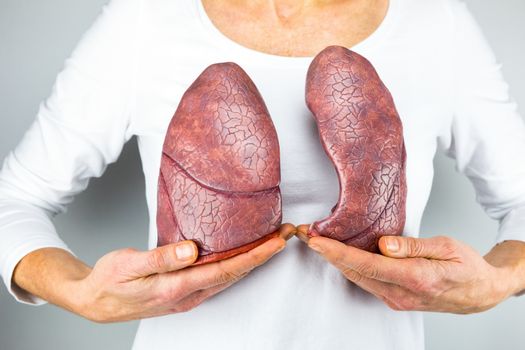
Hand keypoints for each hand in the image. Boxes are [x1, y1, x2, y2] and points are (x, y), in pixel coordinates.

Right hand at [69, 223, 293, 321]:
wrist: (95, 302)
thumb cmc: (109, 280)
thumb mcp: (128, 265)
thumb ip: (161, 258)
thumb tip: (192, 250)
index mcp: (177, 287)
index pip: (226, 270)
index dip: (255, 255)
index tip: (277, 241)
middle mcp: (188, 295)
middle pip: (235, 274)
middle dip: (264, 255)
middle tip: (287, 234)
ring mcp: (188, 297)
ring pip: (230, 278)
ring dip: (253, 260)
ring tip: (273, 242)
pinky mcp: (185, 293)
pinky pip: (218, 279)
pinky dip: (236, 266)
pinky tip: (242, 256)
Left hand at [297, 225, 520, 313]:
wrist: (480, 293)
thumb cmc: (467, 266)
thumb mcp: (446, 247)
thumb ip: (413, 246)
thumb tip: (383, 244)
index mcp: (416, 278)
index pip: (367, 264)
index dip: (337, 253)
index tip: (315, 241)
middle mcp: (401, 294)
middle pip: (354, 272)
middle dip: (326, 253)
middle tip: (304, 233)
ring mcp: (396, 299)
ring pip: (357, 277)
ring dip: (333, 260)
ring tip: (314, 240)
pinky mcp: (394, 299)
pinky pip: (365, 281)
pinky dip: (348, 266)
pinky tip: (337, 254)